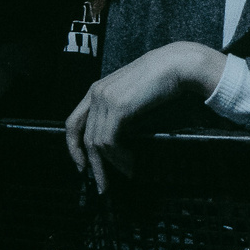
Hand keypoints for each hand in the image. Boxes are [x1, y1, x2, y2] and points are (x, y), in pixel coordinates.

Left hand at [62, 41, 225, 192]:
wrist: (177, 65)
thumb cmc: (161, 78)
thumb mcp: (132, 94)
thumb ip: (120, 109)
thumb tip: (121, 137)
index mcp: (96, 90)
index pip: (73, 123)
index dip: (74, 147)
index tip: (83, 165)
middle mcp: (96, 94)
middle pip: (83, 137)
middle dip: (92, 164)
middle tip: (102, 185)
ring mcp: (105, 100)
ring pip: (97, 143)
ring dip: (111, 164)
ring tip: (127, 173)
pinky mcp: (118, 108)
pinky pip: (110, 141)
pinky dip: (119, 157)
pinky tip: (130, 163)